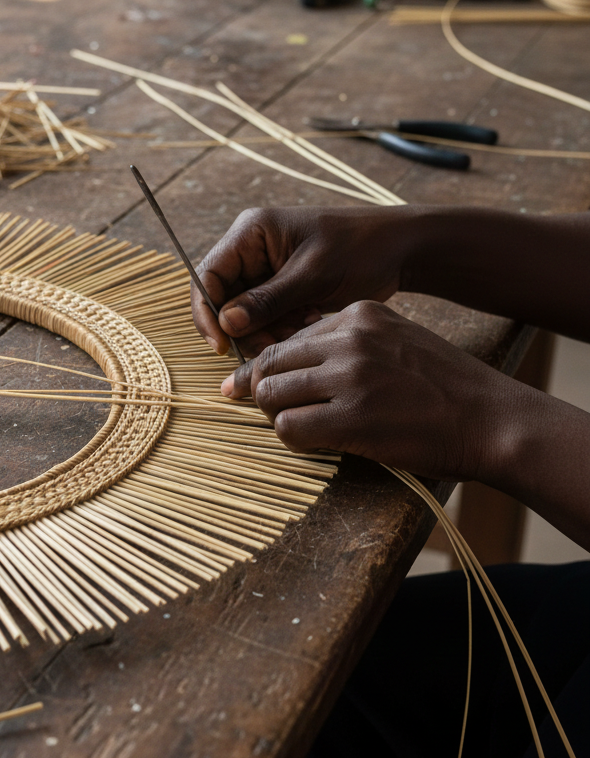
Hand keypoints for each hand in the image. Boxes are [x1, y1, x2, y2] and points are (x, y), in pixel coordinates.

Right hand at [191, 205, 420, 357]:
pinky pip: (264, 318)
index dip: (207, 313)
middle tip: (274, 346)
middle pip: (222, 300)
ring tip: (302, 328)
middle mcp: (251, 250)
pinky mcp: (281, 288)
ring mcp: (265, 270)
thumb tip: (226, 323)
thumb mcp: (313, 275)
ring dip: (265, 332)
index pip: (208, 276)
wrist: (400, 250)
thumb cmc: (361, 249)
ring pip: (243, 315)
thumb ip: (267, 300)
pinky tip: (308, 322)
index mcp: (251, 233)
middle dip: (244, 329)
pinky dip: (281, 329)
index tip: (223, 346)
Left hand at [225, 300, 528, 482]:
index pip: (287, 339)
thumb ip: (348, 344)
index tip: (270, 388)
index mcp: (360, 315)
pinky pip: (288, 428)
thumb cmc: (443, 388)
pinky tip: (314, 442)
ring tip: (300, 427)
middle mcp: (351, 339)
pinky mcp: (352, 418)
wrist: (493, 419)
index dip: (273, 369)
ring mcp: (351, 377)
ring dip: (276, 416)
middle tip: (277, 412)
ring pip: (270, 394)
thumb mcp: (397, 341)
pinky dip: (292, 439)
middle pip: (269, 364)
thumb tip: (291, 364)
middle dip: (265, 392)